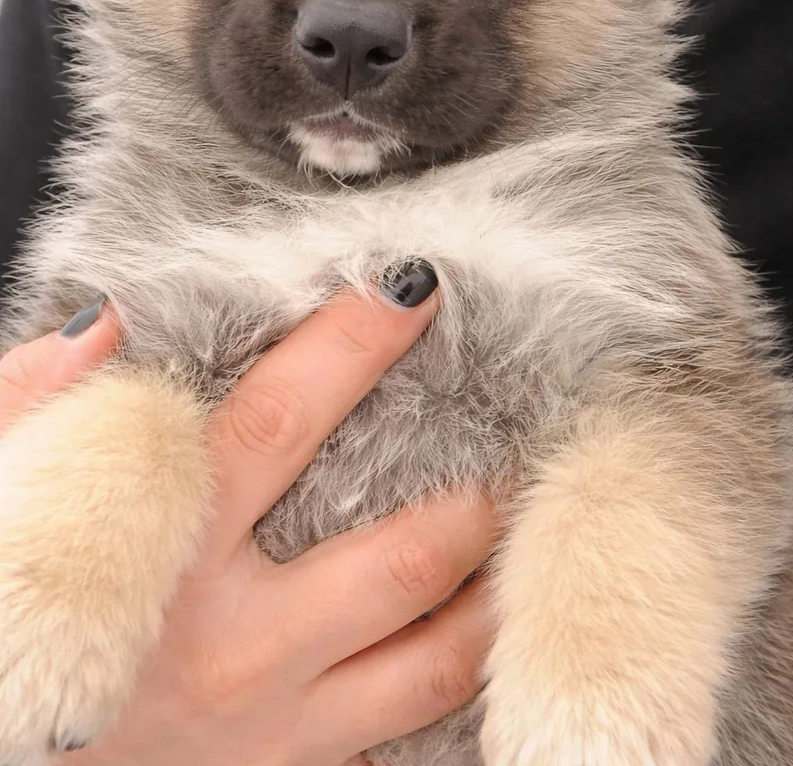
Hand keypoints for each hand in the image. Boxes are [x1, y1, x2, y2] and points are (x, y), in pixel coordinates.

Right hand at [0, 280, 494, 765]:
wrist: (4, 764)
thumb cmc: (15, 621)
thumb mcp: (4, 498)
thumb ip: (39, 406)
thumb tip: (106, 324)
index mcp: (169, 552)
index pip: (286, 421)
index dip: (358, 343)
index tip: (415, 287)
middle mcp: (241, 643)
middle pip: (405, 554)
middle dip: (478, 488)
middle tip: (516, 433)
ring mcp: (279, 722)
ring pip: (439, 658)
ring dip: (498, 588)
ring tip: (529, 525)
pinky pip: (410, 727)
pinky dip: (463, 673)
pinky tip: (488, 625)